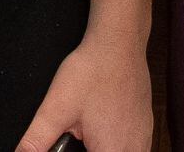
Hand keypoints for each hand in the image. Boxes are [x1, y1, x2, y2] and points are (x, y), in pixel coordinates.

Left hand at [14, 32, 152, 151]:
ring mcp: (144, 140)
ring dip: (101, 147)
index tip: (69, 141)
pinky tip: (102, 124)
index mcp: (111, 151)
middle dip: (86, 149)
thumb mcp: (56, 108)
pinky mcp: (146, 128)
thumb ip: (36, 140)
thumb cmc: (93, 71)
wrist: (119, 43)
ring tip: (87, 127)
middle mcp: (134, 150)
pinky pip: (130, 146)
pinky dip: (114, 142)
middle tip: (77, 133)